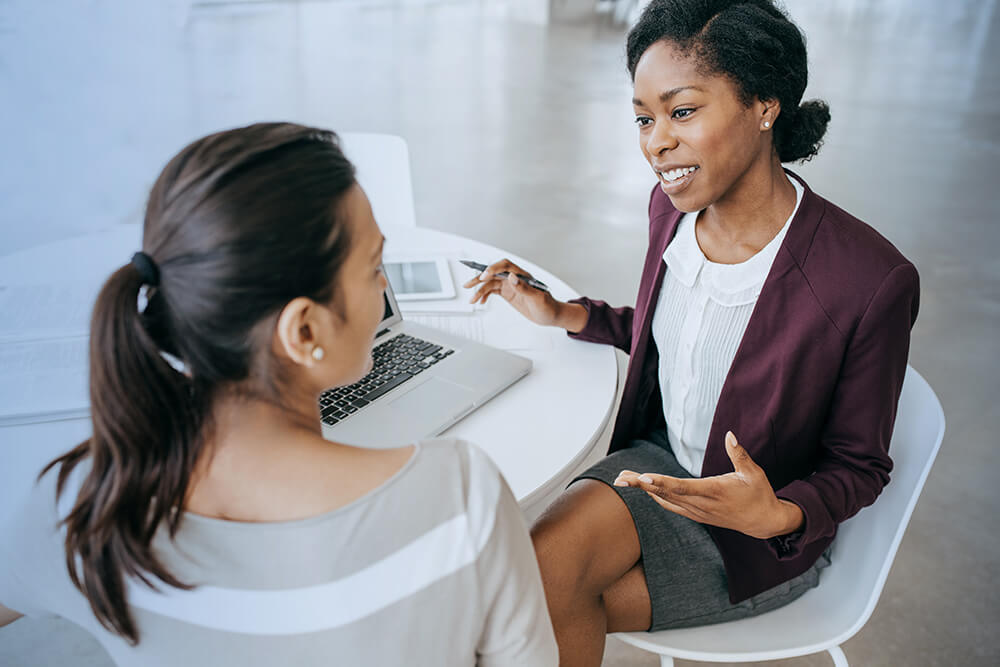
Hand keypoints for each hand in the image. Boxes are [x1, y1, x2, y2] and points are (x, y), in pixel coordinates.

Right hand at [463, 258, 576, 328]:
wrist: (550, 315)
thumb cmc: (548, 306)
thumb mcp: (538, 298)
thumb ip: (524, 287)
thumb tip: (512, 277)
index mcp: (523, 276)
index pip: (505, 266)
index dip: (493, 269)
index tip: (484, 276)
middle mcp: (515, 278)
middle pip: (494, 273)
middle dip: (480, 278)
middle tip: (469, 284)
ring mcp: (510, 285)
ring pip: (491, 283)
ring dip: (480, 290)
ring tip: (472, 299)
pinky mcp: (508, 293)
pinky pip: (493, 291)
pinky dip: (485, 295)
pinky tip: (481, 301)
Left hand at [613, 432, 803, 539]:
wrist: (764, 522)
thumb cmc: (759, 494)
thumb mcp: (753, 473)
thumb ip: (739, 454)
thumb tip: (729, 435)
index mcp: (715, 492)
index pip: (682, 487)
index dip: (661, 483)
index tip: (642, 478)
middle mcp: (702, 504)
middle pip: (666, 493)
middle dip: (641, 485)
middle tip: (620, 477)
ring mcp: (698, 512)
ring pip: (665, 500)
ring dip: (644, 490)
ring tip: (623, 479)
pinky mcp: (697, 515)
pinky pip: (671, 505)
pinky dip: (656, 496)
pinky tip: (644, 488)